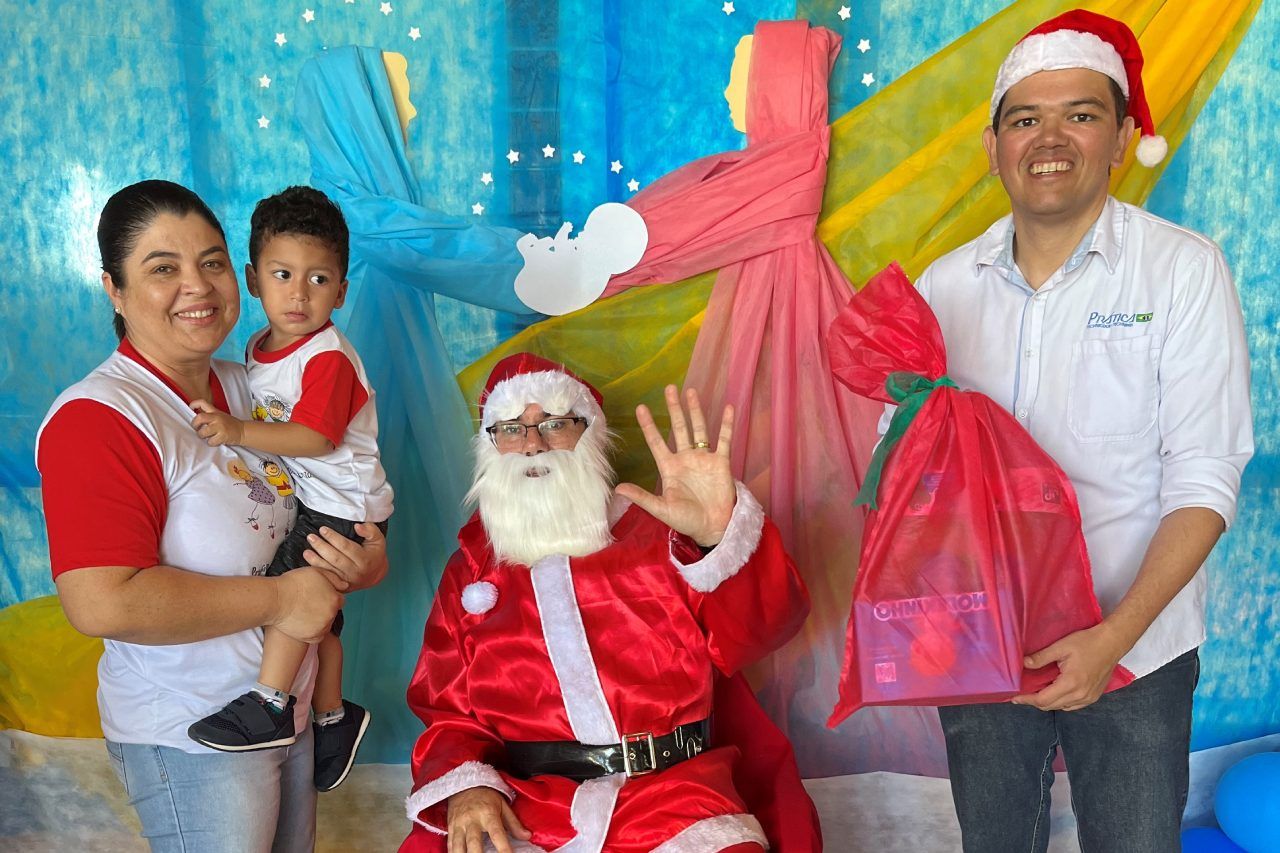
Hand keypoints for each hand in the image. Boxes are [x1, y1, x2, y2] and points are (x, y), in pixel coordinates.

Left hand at [191, 399, 244, 446]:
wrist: (243, 431)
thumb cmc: (230, 424)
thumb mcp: (220, 415)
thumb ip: (209, 414)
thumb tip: (196, 416)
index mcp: (215, 412)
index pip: (203, 403)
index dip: (194, 404)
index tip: (191, 408)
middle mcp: (217, 417)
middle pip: (199, 418)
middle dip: (195, 425)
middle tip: (197, 428)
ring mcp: (220, 427)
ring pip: (202, 432)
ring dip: (203, 436)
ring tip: (208, 436)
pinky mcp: (222, 436)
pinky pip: (210, 441)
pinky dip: (212, 443)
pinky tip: (216, 440)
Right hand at [269, 567, 343, 643]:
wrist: (274, 600)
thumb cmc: (293, 583)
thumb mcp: (316, 572)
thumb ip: (334, 578)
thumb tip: (345, 585)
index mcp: (335, 599)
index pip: (338, 600)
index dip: (329, 597)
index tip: (318, 596)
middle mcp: (331, 614)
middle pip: (332, 612)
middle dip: (324, 608)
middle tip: (309, 604)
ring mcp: (322, 627)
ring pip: (325, 624)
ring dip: (319, 620)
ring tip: (304, 612)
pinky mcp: (311, 637)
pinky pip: (317, 636)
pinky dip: (312, 631)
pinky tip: (302, 622)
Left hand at [302, 522, 387, 591]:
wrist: (374, 575)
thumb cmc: (374, 554)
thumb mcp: (378, 540)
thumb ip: (370, 530)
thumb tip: (357, 526)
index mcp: (364, 560)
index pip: (346, 547)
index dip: (333, 537)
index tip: (323, 529)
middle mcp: (355, 572)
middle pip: (335, 558)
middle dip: (321, 547)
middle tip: (311, 537)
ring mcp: (347, 580)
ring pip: (329, 569)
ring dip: (315, 560)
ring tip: (306, 550)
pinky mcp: (340, 585)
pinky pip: (326, 577)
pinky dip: (316, 569)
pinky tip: (309, 562)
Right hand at [447, 786, 529, 852]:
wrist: (464, 784)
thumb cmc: (486, 796)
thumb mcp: (503, 805)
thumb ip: (514, 823)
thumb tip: (527, 836)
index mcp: (488, 814)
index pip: (497, 834)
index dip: (504, 848)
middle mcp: (472, 820)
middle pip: (474, 843)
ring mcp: (459, 824)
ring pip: (458, 846)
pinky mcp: (450, 828)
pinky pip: (450, 844)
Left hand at [616, 385, 735, 546]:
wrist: (714, 528)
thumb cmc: (687, 520)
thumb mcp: (662, 509)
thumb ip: (642, 497)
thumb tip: (618, 489)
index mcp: (669, 468)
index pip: (656, 442)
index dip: (649, 425)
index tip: (641, 408)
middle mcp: (685, 459)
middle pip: (678, 428)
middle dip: (674, 409)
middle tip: (669, 388)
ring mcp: (704, 458)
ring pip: (699, 429)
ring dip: (695, 410)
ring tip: (691, 391)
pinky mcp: (721, 462)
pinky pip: (724, 439)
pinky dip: (726, 424)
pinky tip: (728, 407)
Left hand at [1012, 622, 1129, 711]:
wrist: (1112, 643)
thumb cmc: (1087, 642)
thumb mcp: (1060, 647)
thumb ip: (1040, 658)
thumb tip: (1023, 664)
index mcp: (1071, 683)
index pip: (1043, 700)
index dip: (1027, 700)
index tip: (1015, 698)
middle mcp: (1080, 695)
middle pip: (1051, 706)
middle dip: (1034, 701)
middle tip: (1022, 694)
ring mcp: (1088, 698)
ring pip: (1061, 707)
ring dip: (1048, 702)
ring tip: (1036, 692)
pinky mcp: (1094, 696)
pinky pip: (1072, 706)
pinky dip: (1061, 702)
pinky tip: (1055, 692)